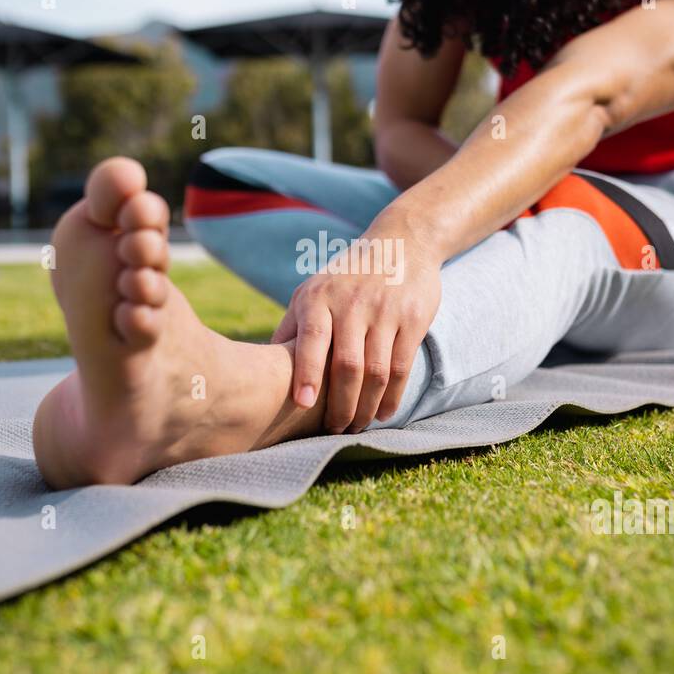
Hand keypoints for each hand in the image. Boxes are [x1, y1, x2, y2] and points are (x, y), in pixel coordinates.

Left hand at [272, 238, 441, 432]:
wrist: (402, 242)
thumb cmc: (346, 277)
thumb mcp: (313, 290)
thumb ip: (292, 327)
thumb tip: (260, 368)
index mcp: (319, 297)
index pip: (312, 338)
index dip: (307, 373)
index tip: (303, 405)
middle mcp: (352, 302)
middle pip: (347, 365)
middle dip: (341, 405)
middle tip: (335, 430)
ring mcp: (384, 311)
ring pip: (376, 371)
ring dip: (366, 407)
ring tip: (357, 426)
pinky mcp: (412, 319)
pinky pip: (401, 367)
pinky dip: (393, 396)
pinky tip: (383, 412)